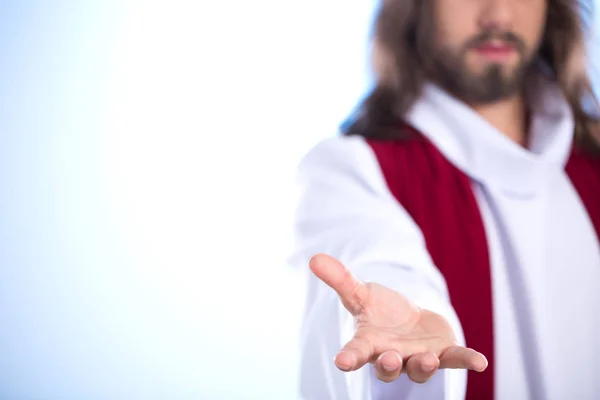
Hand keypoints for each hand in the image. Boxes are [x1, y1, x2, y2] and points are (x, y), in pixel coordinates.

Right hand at [309, 254, 486, 383]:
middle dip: (387, 365)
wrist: (409, 323)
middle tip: (387, 358)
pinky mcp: (443, 353)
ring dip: (423, 365)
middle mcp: (391, 356)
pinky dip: (466, 361)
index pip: (355, 352)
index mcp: (369, 343)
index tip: (341, 362)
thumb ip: (340, 279)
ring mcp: (418, 358)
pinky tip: (480, 362)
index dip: (348, 357)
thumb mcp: (360, 293)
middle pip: (386, 367)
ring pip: (419, 368)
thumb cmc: (380, 312)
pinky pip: (455, 360)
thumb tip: (314, 258)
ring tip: (427, 358)